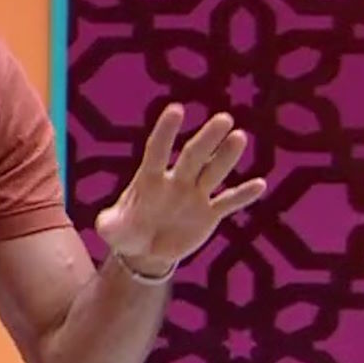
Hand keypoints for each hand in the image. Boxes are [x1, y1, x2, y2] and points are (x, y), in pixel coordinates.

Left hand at [96, 104, 266, 274]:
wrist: (145, 252)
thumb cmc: (125, 233)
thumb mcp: (112, 230)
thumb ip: (109, 224)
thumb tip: (104, 226)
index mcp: (149, 178)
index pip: (157, 150)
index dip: (165, 132)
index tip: (176, 109)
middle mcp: (175, 181)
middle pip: (192, 156)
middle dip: (207, 138)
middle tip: (224, 118)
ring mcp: (194, 196)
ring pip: (213, 172)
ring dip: (227, 156)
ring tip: (240, 137)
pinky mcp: (209, 214)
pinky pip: (228, 202)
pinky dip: (242, 195)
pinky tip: (259, 184)